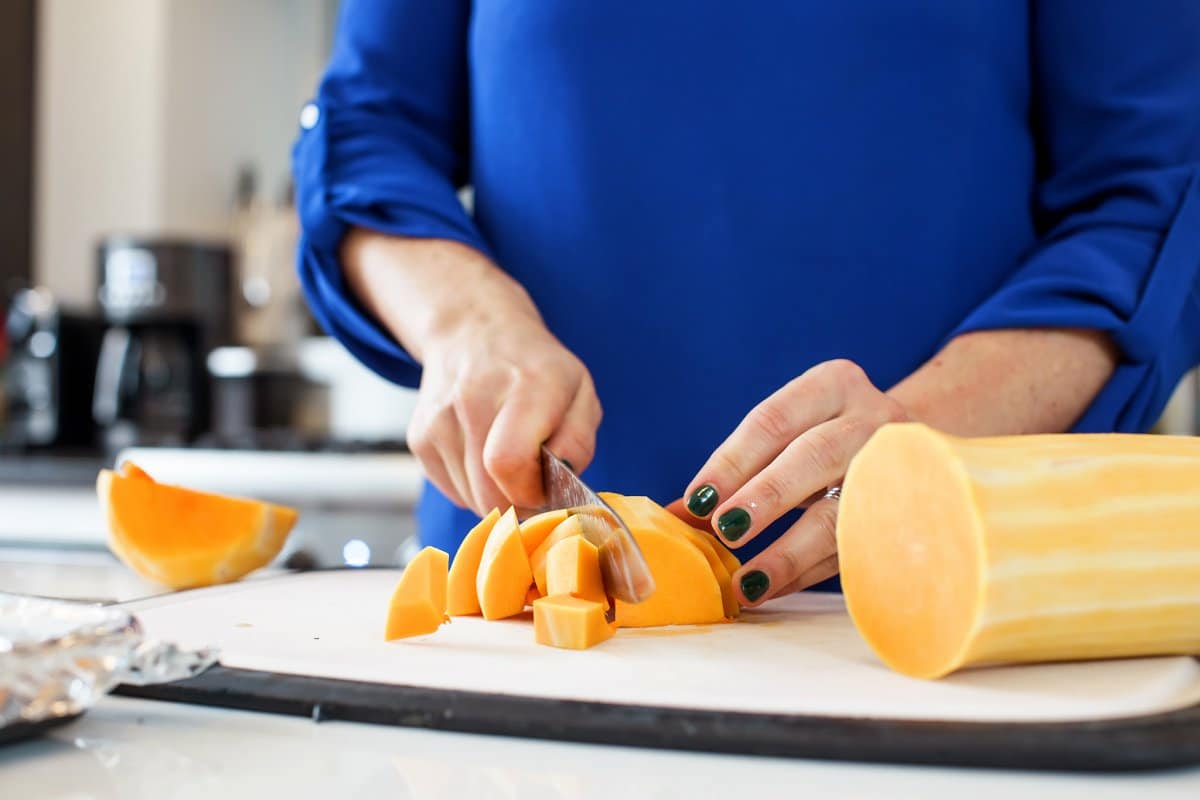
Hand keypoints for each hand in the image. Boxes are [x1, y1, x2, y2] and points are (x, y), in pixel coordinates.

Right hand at [411, 313, 601, 514]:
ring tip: (509, 459)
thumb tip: (559, 487)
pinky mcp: (418, 437)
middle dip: (518, 502)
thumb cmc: (536, 369)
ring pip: (470, 499)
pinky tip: (483, 454)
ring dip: (496, 495)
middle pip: (488, 494)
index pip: (509, 464)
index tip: (546, 485)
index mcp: (526, 385)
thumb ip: (578, 441)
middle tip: (533, 480)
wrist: (474, 334)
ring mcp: (438, 419)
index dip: (531, 492)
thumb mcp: (580, 392)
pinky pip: (452, 490)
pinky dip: (473, 487)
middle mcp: (473, 398)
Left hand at [681, 360, 908, 606]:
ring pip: (843, 510)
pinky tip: (774, 589)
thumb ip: (739, 469)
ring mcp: (901, 466)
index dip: (732, 462)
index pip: (774, 421)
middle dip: (766, 496)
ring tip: (746, 582)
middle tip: (723, 529)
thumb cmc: (831, 441)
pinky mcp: (915, 513)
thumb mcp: (792, 437)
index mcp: (834, 385)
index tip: (698, 501)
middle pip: (814, 455)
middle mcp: (874, 417)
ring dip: (789, 551)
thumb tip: (674, 515)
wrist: (921, 449)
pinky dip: (810, 573)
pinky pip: (857, 548)